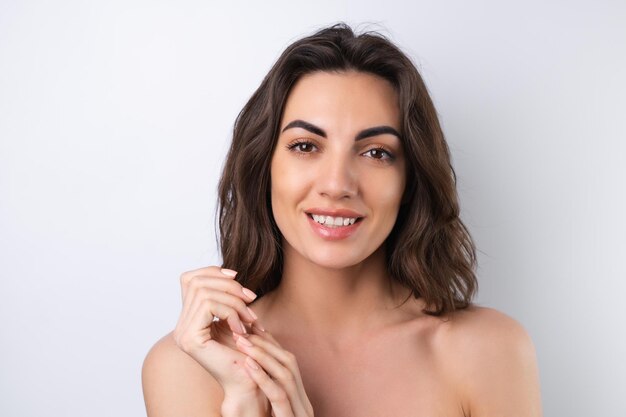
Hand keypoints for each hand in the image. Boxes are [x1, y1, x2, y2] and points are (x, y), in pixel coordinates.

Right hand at [172, 266, 267, 411]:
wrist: (248, 382)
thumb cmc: (246, 352)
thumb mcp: (235, 317)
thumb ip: (226, 297)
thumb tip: (230, 273)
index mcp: (188, 319)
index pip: (190, 279)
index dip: (213, 271)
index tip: (237, 277)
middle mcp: (180, 326)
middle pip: (197, 282)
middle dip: (228, 285)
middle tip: (250, 299)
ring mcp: (182, 333)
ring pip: (205, 292)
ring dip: (234, 301)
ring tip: (250, 317)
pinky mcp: (191, 339)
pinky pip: (210, 306)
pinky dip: (231, 312)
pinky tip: (242, 328)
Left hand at [235, 325, 314, 416]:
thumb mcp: (274, 415)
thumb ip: (268, 398)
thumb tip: (252, 373)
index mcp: (299, 400)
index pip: (287, 362)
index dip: (269, 344)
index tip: (250, 329)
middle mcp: (303, 403)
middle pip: (289, 362)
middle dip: (265, 344)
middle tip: (243, 332)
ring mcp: (299, 411)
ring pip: (285, 374)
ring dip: (262, 355)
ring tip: (242, 343)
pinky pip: (278, 395)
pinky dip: (263, 377)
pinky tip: (247, 365)